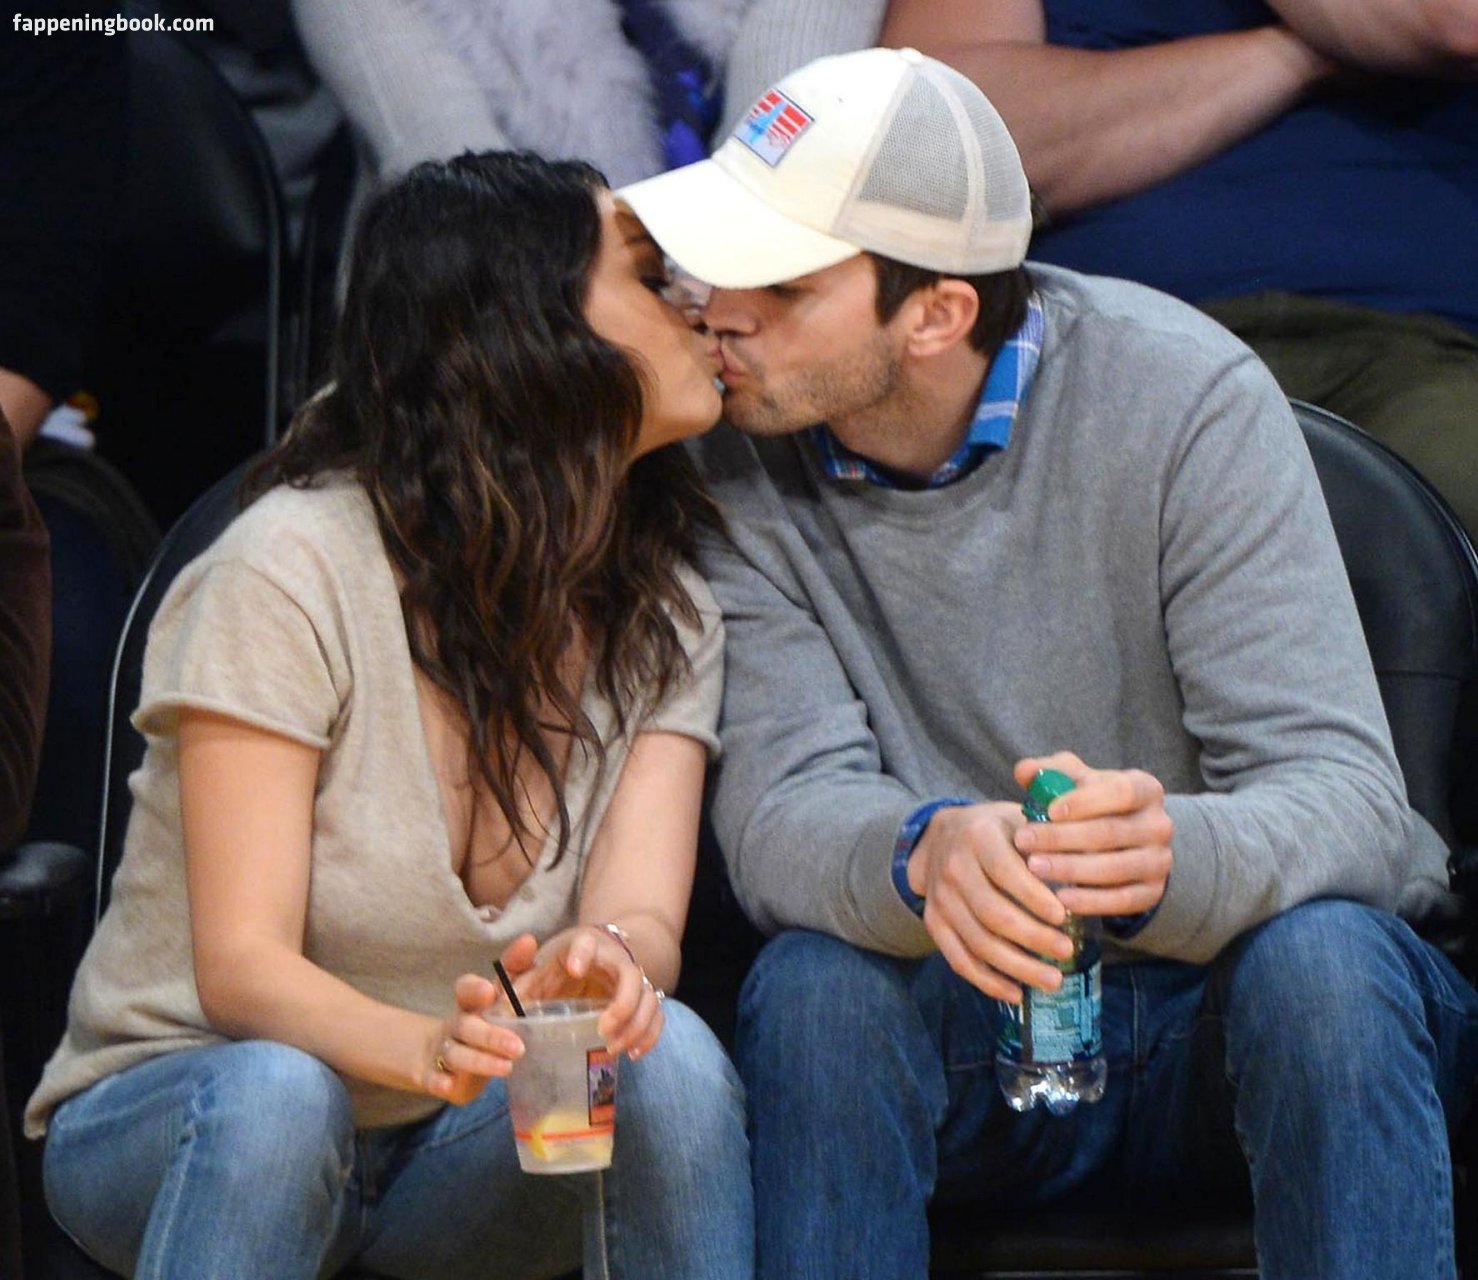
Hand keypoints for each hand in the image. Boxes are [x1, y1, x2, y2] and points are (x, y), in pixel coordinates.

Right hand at [425, 935, 538, 1103]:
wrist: (439, 1054)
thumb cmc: (482, 1020)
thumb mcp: (498, 997)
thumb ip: (515, 970)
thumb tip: (529, 939)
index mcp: (470, 1003)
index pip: (466, 990)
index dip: (475, 989)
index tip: (489, 991)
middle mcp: (456, 1025)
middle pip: (468, 1026)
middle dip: (491, 1036)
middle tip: (518, 1046)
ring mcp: (443, 1051)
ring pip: (457, 1054)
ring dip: (479, 1060)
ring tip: (506, 1068)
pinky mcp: (436, 1076)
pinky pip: (434, 1079)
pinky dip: (439, 1082)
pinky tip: (448, 1087)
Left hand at [507, 925, 665, 1060]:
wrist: (590, 960)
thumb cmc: (555, 969)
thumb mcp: (533, 973)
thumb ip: (514, 989)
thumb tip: (493, 1011)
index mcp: (582, 947)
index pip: (586, 942)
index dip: (583, 953)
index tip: (574, 969)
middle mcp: (614, 959)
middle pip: (630, 974)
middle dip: (622, 1004)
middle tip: (602, 1029)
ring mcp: (632, 980)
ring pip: (648, 997)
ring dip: (636, 1025)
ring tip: (614, 1048)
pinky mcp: (643, 999)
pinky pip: (657, 1016)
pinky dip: (651, 1035)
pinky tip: (634, 1054)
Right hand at [908, 801, 1074, 1002]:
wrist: (943, 836)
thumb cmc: (997, 831)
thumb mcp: (1020, 821)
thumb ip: (1048, 844)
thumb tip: (1087, 871)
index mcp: (978, 836)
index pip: (1006, 872)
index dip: (1034, 897)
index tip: (1063, 916)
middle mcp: (954, 867)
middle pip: (992, 913)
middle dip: (1033, 937)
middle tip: (1067, 952)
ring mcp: (940, 898)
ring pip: (978, 942)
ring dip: (1017, 967)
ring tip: (1053, 980)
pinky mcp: (934, 922)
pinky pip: (958, 959)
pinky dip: (987, 981)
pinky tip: (1016, 993)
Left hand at [1011, 752, 1173, 917]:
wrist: (1125, 843)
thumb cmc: (1093, 804)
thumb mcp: (1076, 782)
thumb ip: (1050, 772)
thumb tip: (1025, 770)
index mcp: (1145, 789)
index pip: (1121, 792)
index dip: (1085, 802)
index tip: (1049, 810)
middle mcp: (1159, 825)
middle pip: (1110, 832)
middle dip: (1062, 838)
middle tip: (1023, 841)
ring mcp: (1159, 861)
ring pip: (1114, 868)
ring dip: (1070, 869)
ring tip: (1033, 867)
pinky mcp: (1152, 893)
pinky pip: (1121, 900)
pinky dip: (1091, 901)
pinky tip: (1061, 898)